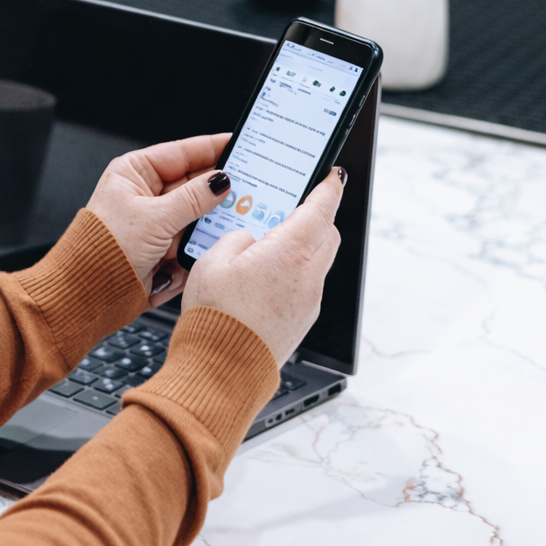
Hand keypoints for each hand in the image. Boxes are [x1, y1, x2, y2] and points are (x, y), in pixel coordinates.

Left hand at [86, 135, 232, 307]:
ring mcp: (156, 222)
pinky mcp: (163, 248)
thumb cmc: (104, 250)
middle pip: (194, 184)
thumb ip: (193, 198)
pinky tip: (215, 245)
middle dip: (218, 190)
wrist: (89, 296)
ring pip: (197, 215)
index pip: (182, 153)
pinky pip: (192, 239)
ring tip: (234, 220)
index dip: (213, 148)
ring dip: (211, 221)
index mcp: (135, 173)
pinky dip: (202, 243)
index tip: (240, 144)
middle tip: (250, 188)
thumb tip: (220, 181)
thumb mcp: (155, 218)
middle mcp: (145, 194)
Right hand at [182, 168, 346, 367]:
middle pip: (327, 233)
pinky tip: (265, 276)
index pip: (321, 208)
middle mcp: (308, 276)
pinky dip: (294, 272)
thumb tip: (249, 239)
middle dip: (317, 215)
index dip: (329, 187)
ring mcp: (309, 302)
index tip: (333, 174)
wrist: (222, 371)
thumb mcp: (212, 261)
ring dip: (304, 246)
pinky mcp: (301, 321)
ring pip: (318, 261)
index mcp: (290, 253)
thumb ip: (235, 238)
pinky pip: (306, 285)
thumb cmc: (217, 316)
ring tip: (270, 243)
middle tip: (294, 205)